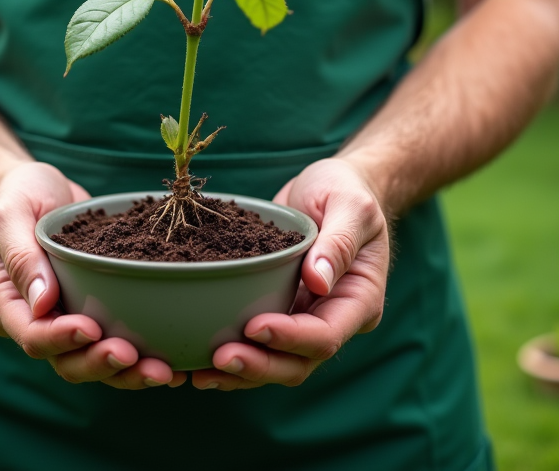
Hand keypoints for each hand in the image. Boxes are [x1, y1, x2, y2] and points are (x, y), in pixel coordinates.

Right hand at [0, 162, 186, 388]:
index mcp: (8, 305)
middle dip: (101, 363)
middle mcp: (37, 322)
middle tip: (133, 355)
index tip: (91, 328)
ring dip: (127, 371)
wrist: (41, 188)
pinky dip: (141, 355)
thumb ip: (21, 257)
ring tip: (161, 371)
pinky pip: (115, 340)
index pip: (33, 335)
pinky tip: (172, 361)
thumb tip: (42, 303)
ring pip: (95, 360)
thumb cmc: (18, 195)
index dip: (62, 339)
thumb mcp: (10, 215)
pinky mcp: (95, 310)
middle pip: (67, 361)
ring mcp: (67, 319)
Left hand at [193, 157, 389, 389]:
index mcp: (359, 299)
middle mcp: (333, 318)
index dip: (290, 338)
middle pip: (299, 362)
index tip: (254, 326)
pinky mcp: (280, 310)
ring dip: (242, 372)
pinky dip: (235, 353)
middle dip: (260, 364)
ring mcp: (305, 318)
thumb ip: (338, 243)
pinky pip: (259, 342)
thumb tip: (316, 282)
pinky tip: (200, 360)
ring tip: (202, 373)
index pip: (326, 334)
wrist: (333, 186)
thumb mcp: (351, 206)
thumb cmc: (347, 191)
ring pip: (276, 361)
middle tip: (220, 357)